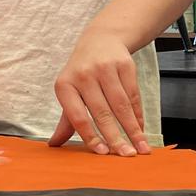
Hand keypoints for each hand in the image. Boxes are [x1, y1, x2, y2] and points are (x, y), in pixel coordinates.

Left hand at [47, 30, 149, 156]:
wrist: (100, 40)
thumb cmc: (82, 73)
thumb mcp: (70, 92)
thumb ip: (66, 120)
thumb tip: (54, 145)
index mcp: (64, 85)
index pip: (77, 116)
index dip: (90, 136)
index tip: (102, 153)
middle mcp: (83, 75)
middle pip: (102, 113)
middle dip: (115, 137)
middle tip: (126, 156)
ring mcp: (104, 68)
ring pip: (121, 106)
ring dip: (132, 129)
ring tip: (140, 148)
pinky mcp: (124, 65)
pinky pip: (133, 95)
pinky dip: (138, 115)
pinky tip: (141, 130)